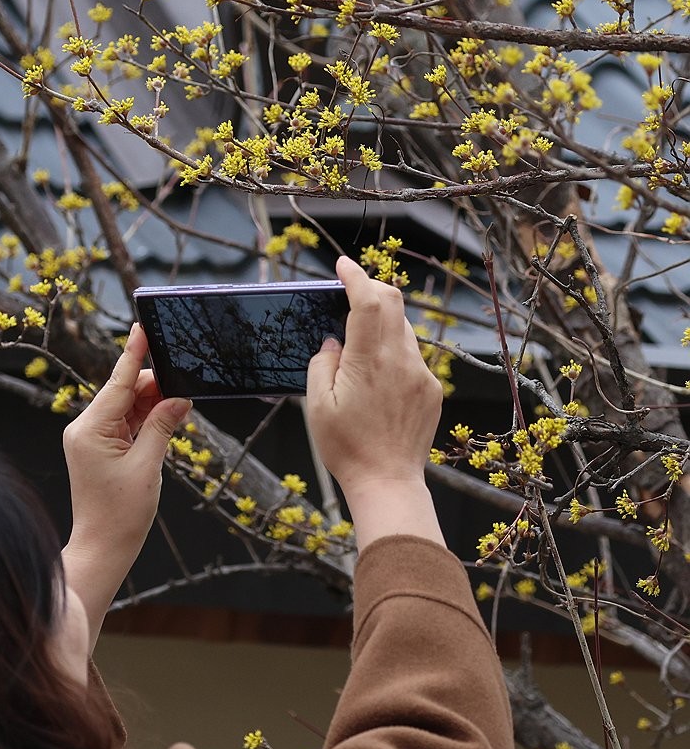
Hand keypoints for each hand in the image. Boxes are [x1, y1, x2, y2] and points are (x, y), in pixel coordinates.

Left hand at [61, 325, 190, 644]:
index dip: (134, 354)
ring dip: (154, 405)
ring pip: (128, 406)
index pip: (119, 382)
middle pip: (125, 392)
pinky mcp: (100, 448)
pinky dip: (147, 420)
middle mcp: (86, 428)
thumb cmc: (121, 514)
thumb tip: (179, 398)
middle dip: (155, 387)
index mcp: (91, 429)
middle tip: (185, 390)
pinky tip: (168, 420)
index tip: (142, 327)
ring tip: (180, 410)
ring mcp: (91, 437)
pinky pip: (127, 423)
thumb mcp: (148, 466)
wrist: (103, 549)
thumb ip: (163, 425)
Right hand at [306, 256, 444, 547]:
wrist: (388, 483)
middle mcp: (401, 359)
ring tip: (361, 337)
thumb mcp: (317, 405)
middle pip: (392, 301)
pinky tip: (378, 373)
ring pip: (404, 328)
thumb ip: (323, 364)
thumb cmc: (346, 447)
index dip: (355, 275)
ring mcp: (421, 374)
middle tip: (350, 290)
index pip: (367, 299)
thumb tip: (333, 343)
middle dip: (371, 287)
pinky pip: (413, 355)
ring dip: (383, 320)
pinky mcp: (432, 389)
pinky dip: (395, 348)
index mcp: (369, 360)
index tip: (342, 265)